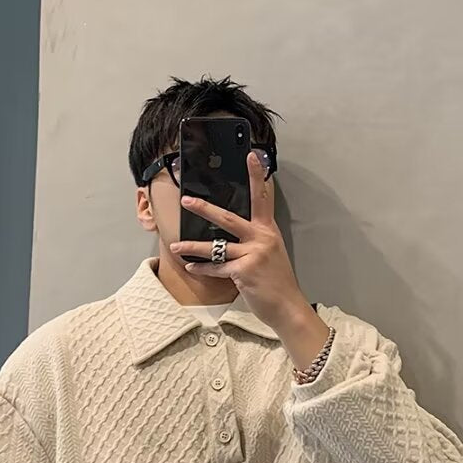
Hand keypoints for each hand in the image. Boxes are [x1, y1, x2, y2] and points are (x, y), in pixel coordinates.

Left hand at [171, 151, 315, 330]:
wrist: (287, 307)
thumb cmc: (277, 282)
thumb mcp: (271, 254)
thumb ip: (256, 240)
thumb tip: (235, 234)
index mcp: (268, 231)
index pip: (262, 198)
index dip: (256, 175)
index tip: (251, 155)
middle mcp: (261, 238)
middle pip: (228, 217)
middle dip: (204, 208)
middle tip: (187, 200)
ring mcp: (252, 254)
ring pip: (216, 246)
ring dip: (192, 247)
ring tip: (175, 245)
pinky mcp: (243, 272)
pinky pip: (217, 268)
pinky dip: (202, 269)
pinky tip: (190, 267)